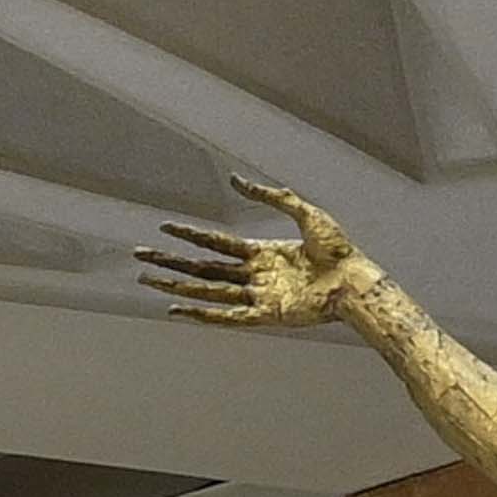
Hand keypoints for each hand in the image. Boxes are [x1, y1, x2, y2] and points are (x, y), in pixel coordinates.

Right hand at [137, 181, 378, 334]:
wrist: (354, 280)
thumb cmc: (337, 249)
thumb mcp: (304, 212)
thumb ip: (270, 196)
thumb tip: (236, 180)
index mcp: (262, 253)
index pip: (216, 244)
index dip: (190, 236)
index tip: (165, 230)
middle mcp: (255, 276)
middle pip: (204, 268)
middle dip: (171, 262)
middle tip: (142, 257)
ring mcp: (258, 297)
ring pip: (208, 291)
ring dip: (177, 285)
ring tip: (150, 281)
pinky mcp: (265, 315)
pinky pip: (227, 316)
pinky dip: (202, 314)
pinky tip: (178, 310)